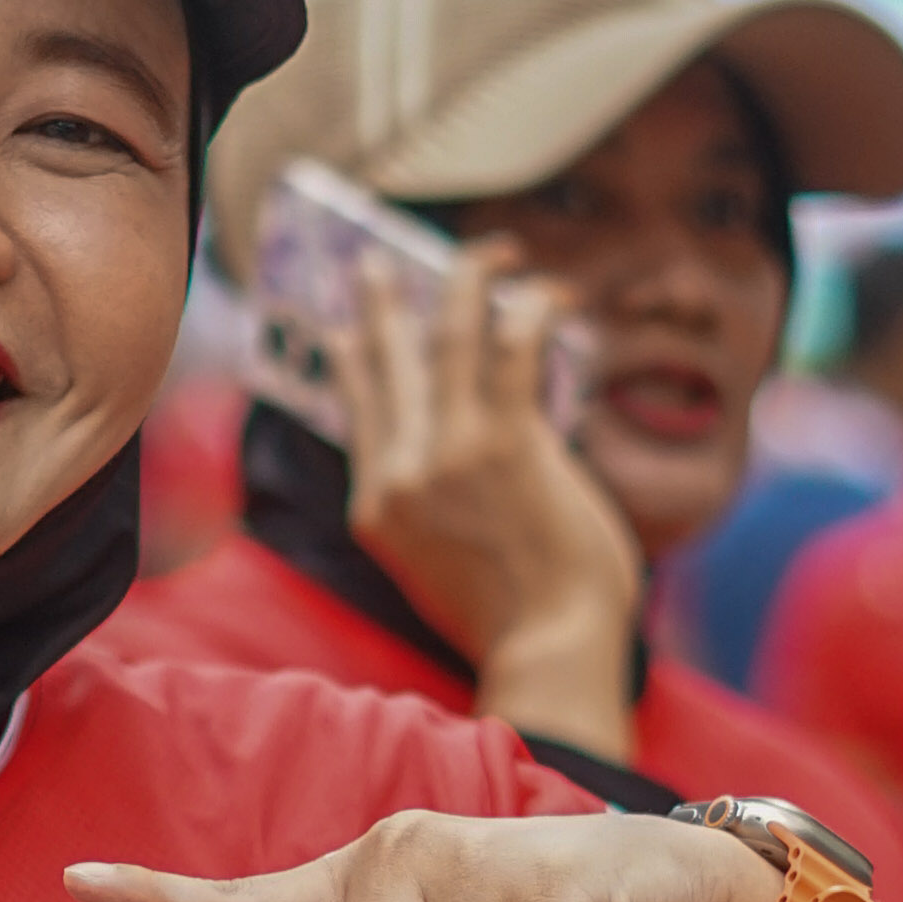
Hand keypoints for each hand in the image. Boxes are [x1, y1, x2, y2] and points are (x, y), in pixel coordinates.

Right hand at [337, 250, 642, 752]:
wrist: (549, 651)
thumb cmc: (517, 621)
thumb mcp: (440, 564)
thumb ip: (440, 505)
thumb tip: (479, 451)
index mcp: (377, 508)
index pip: (360, 414)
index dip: (357, 362)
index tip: (353, 332)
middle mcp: (399, 473)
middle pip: (385, 363)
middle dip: (383, 305)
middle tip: (377, 265)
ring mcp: (448, 453)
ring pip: (449, 336)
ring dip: (468, 280)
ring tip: (491, 250)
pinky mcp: (504, 441)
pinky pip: (512, 347)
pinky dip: (529, 309)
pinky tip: (544, 291)